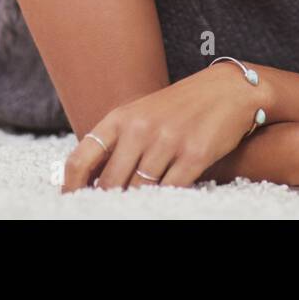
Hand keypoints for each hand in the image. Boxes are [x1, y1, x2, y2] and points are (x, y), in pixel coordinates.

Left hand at [61, 61, 269, 192]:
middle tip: (108, 209)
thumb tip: (90, 182)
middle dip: (107, 202)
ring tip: (136, 206)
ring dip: (136, 203)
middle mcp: (140, 128)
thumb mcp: (141, 115)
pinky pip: (171, 190)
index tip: (71, 202)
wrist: (227, 90)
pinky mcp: (195, 154)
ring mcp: (168, 141)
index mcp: (121, 118)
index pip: (81, 159)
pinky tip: (162, 199)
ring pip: (139, 191)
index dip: (71, 187)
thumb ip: (117, 144)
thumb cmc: (180, 107)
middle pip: (109, 183)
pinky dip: (164, 199)